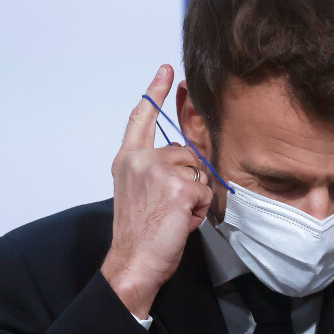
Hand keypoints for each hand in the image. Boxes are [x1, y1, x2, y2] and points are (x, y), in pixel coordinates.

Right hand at [101, 65, 212, 318]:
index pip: (141, 118)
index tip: (166, 70)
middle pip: (186, 152)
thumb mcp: (137, 191)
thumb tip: (186, 158)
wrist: (133, 263)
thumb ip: (154, 168)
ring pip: (200, 171)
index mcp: (127, 160)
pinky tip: (181, 222)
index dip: (156, 93)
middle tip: (169, 207)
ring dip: (195, 196)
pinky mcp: (180, 188)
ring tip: (174, 215)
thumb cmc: (138, 233)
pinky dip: (200, 211)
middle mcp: (140, 160)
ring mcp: (160, 172)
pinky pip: (206, 192)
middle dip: (189, 178)